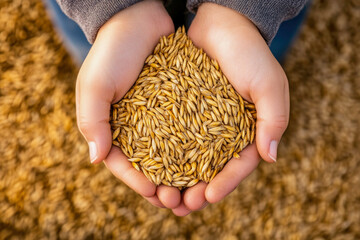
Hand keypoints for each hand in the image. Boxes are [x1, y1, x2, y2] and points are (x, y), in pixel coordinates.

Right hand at [76, 0, 181, 208]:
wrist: (141, 17)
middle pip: (151, 166)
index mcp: (114, 126)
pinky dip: (197, 149)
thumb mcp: (95, 84)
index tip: (154, 195)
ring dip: (183, 176)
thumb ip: (93, 120)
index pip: (123, 164)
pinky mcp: (181, 105)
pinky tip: (209, 163)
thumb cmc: (113, 50)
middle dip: (164, 186)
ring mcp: (161, 117)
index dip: (137, 182)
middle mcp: (138, 126)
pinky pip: (190, 132)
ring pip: (173, 155)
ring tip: (197, 191)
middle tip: (179, 202)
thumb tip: (95, 159)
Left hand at [171, 3, 289, 215]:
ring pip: (190, 158)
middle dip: (198, 189)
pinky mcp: (182, 110)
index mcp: (249, 129)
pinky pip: (172, 136)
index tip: (208, 197)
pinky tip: (153, 168)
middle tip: (181, 205)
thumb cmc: (248, 51)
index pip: (240, 165)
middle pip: (212, 168)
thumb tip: (271, 157)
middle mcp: (224, 130)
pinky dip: (164, 154)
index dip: (226, 183)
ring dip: (177, 179)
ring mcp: (201, 122)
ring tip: (163, 195)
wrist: (218, 21)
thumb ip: (274, 119)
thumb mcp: (269, 83)